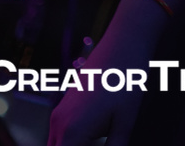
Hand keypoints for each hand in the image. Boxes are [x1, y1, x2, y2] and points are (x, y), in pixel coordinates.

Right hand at [47, 1, 166, 145]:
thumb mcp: (124, 124)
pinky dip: (72, 145)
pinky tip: (94, 141)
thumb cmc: (126, 84)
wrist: (122, 47)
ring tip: (101, 141)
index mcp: (71, 134)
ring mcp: (58, 116)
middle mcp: (58, 126)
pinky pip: (60, 138)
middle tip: (103, 144)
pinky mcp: (63, 109)